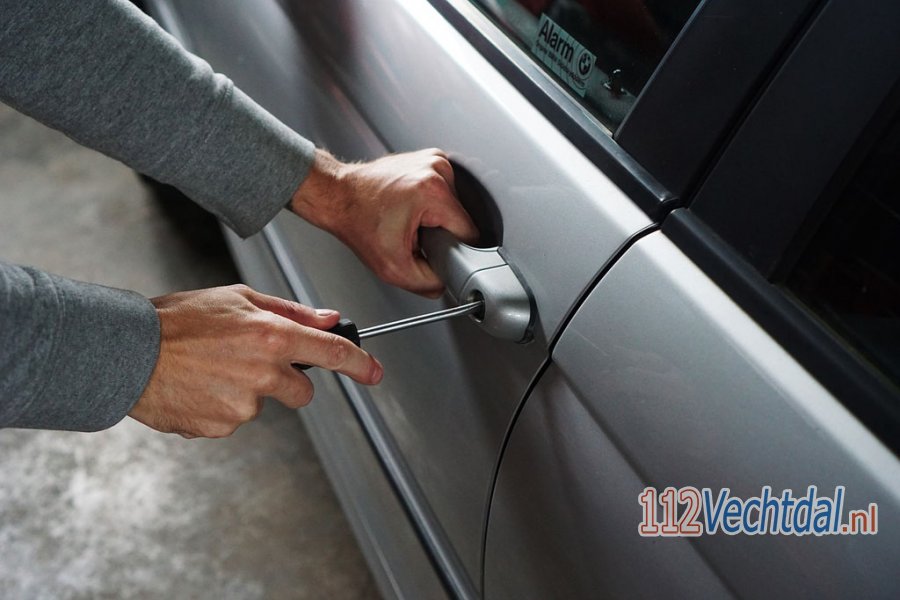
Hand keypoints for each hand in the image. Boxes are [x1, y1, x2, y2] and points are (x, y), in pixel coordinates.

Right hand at [129, 284, 382, 437]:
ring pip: (263, 404)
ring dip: (246, 391)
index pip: (332, 354)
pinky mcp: (221, 427)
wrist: (127, 353)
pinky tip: (198, 387)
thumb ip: (290, 311)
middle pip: (302, 392)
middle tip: (249, 362)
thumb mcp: (237, 298)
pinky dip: (220, 407)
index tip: (374, 372)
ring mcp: (243, 405)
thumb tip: (329, 319)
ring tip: (210, 370)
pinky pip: (233, 420)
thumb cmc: (178, 320)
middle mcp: (263, 373)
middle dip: (286, 381)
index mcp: (271, 336)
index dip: (360, 365)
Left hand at [290, 148, 478, 297]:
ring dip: (436, 218)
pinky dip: (431, 204)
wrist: (338, 196)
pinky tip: (410, 208)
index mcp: (433, 191)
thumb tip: (447, 283)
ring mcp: (434, 160)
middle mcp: (437, 169)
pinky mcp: (429, 159)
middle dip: (441, 233)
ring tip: (409, 219)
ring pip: (454, 206)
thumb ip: (428, 283)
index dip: (453, 249)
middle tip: (413, 235)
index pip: (469, 232)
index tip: (432, 250)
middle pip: (460, 219)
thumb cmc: (357, 222)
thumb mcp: (393, 268)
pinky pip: (444, 193)